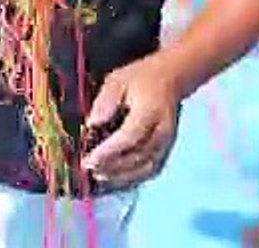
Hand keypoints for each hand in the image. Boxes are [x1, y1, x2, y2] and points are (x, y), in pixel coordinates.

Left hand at [81, 54, 181, 189]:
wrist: (171, 79)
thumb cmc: (141, 79)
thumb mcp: (118, 80)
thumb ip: (105, 101)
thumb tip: (92, 123)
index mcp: (150, 111)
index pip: (129, 137)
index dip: (108, 152)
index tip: (88, 159)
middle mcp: (162, 131)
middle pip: (137, 157)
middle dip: (111, 167)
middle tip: (89, 168)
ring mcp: (167, 144)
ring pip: (145, 169)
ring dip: (121, 177)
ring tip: (99, 175)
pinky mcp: (166, 151)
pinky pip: (150, 171)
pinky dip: (132, 178)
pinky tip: (116, 177)